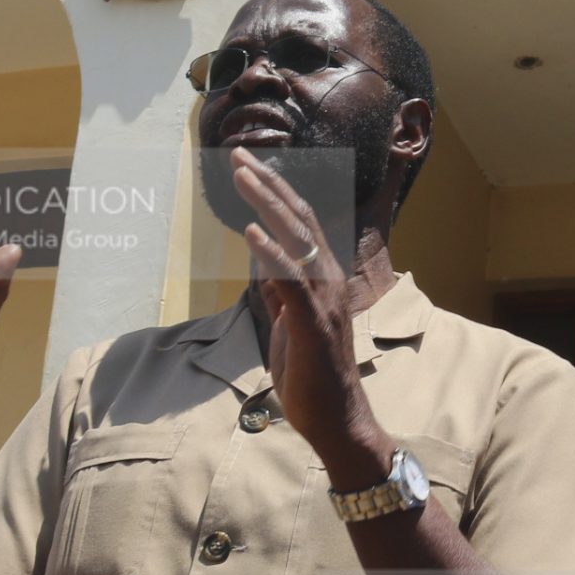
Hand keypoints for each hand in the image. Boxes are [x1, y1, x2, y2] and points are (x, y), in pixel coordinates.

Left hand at [230, 148, 383, 475]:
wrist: (337, 419)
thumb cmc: (313, 375)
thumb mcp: (290, 322)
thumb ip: (280, 289)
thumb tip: (260, 256)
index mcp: (323, 277)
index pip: (299, 222)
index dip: (275, 190)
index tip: (246, 165)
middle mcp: (328, 279)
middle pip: (298, 218)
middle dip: (267, 183)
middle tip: (237, 155)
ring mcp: (324, 299)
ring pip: (296, 238)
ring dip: (267, 203)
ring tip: (241, 175)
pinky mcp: (313, 322)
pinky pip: (290, 279)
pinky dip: (271, 252)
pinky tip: (251, 230)